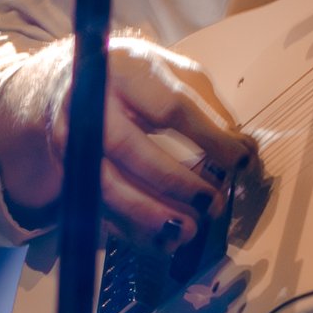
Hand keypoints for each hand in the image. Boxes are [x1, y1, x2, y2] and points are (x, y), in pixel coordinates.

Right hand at [0, 31, 252, 275]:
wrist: (68, 81)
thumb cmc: (136, 79)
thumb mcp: (173, 72)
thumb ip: (209, 107)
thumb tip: (245, 148)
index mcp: (125, 70)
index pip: (171, 107)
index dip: (209, 138)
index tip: (241, 161)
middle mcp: (90, 104)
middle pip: (129, 148)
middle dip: (175, 182)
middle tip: (213, 203)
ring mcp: (72, 142)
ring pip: (106, 185)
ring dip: (149, 214)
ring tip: (188, 230)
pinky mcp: (69, 172)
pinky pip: (97, 208)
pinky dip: (131, 230)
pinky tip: (163, 242)